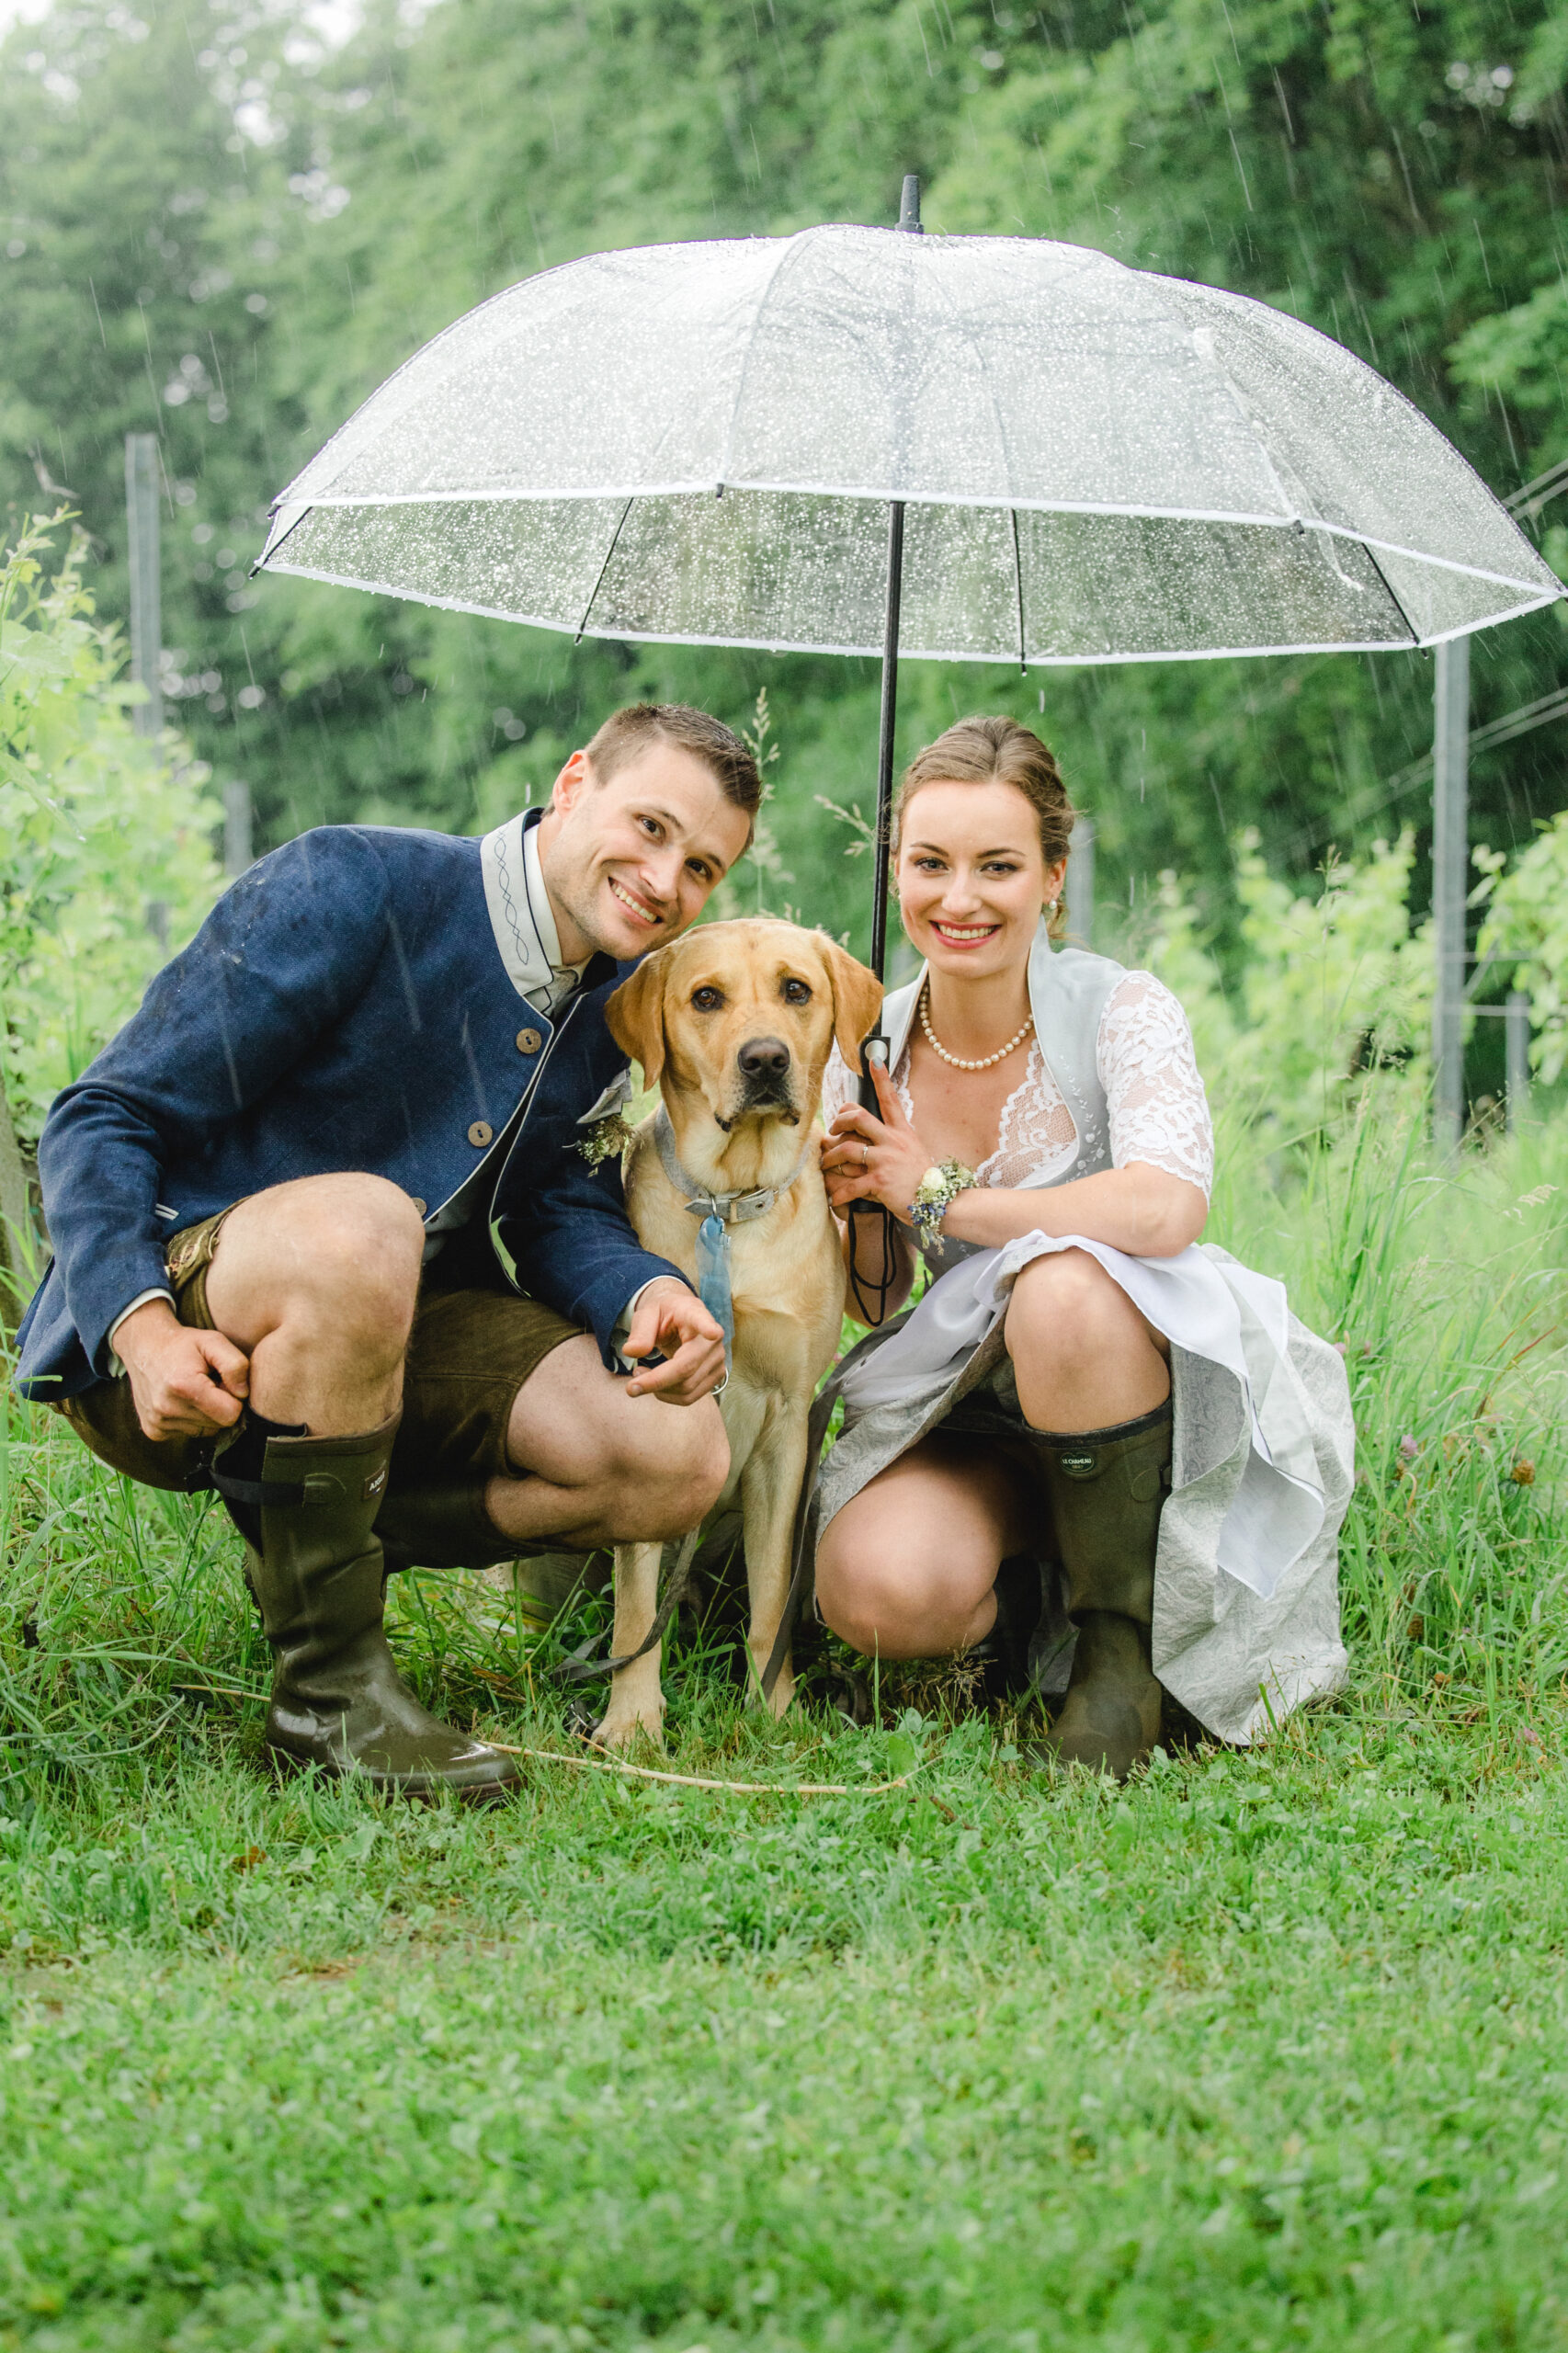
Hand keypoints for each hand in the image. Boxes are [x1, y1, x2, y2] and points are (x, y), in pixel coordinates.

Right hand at [114, 1298, 249, 1441]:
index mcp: (184, 1386)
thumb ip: (236, 1365)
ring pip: (205, 1431)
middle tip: (208, 1384)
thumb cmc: (184, 1344)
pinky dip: (190, 1419)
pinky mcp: (153, 1431)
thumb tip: (243, 1394)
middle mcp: (167, 1409)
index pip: (230, 1414)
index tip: (222, 1381)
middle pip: (218, 1424)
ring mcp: (158, 1423)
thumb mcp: (214, 1341)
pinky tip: (181, 1400)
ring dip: (205, 1413)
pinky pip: (188, 1433)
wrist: (145, 1347)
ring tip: (193, 1390)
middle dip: (220, 1405)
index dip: (233, 1397)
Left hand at [623, 1277, 726, 1404]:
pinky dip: (666, 1395)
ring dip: (658, 1390)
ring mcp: (718, 1361)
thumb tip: (631, 1351)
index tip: (713, 1332)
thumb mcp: (647, 1314)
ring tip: (641, 1374)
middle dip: (656, 1381)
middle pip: (686, 1368)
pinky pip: (689, 1397)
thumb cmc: (664, 1315)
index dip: (708, 1329)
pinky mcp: (715, 1377)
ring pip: (686, 1389)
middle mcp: (712, 1340)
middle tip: (630, 1385)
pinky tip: (655, 1381)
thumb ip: (640, 1331)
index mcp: (695, 1315)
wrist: (681, 1321)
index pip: (703, 1321)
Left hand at [819, 1062, 931, 1220]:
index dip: (882, 1079)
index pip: (890, 1100)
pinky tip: (833, 1199)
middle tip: (831, 1133)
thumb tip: (869, 1136)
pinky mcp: (880, 1180)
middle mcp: (893, 1141)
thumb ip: (892, 1141)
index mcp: (902, 1132)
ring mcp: (886, 1159)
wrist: (936, 1202)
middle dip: (838, 1122)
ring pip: (847, 1149)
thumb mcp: (912, 1151)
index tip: (875, 1060)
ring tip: (825, 1166)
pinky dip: (838, 1194)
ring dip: (830, 1159)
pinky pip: (850, 1185)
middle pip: (857, 1118)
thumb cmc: (921, 1179)